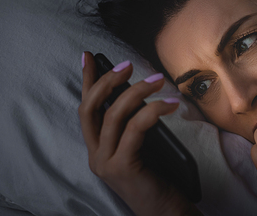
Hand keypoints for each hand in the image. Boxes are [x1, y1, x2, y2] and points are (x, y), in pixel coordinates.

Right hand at [79, 52, 200, 215]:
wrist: (166, 210)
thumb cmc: (158, 176)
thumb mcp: (142, 145)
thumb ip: (134, 124)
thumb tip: (141, 93)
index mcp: (98, 147)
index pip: (87, 108)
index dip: (87, 81)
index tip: (89, 56)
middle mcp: (95, 155)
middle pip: (90, 108)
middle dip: (107, 81)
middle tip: (128, 65)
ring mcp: (105, 162)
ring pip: (113, 115)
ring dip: (137, 91)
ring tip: (158, 80)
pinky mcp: (122, 167)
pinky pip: (135, 129)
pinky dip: (153, 111)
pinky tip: (169, 103)